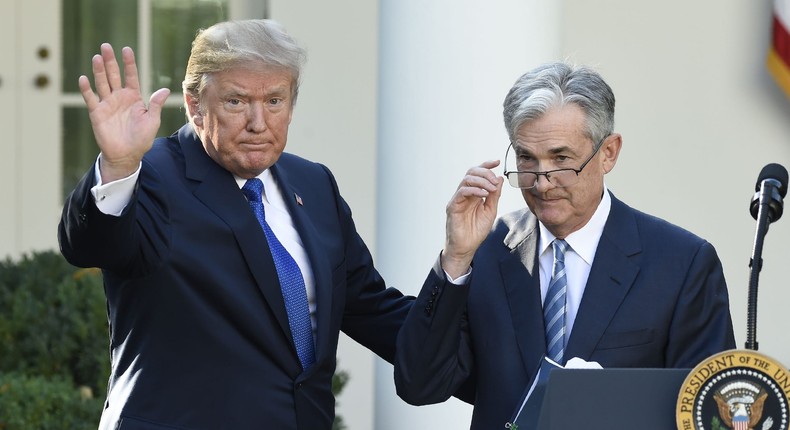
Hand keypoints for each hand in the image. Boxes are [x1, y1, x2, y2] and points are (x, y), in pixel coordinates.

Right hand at [78, 43, 170, 181]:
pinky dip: (86, 89)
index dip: (128, 63)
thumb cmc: (141, 139)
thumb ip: (156, 105)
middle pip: (114, 75)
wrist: (126, 155)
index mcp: (134, 97)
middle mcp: (119, 97)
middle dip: (110, 61)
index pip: (130, 76)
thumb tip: (165, 89)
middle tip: (106, 46)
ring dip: (99, 71)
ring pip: (102, 83)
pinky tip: (83, 78)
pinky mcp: (97, 113)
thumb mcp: (152, 121)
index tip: (126, 49)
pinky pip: (91, 98)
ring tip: (97, 57)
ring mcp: (107, 104)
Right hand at [441, 160, 502, 277]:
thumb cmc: (476, 231)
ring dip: (481, 181)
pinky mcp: (453, 206)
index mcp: (474, 193)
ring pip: (466, 179)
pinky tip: (483, 194)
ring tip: (491, 188)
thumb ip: (495, 195)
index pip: (478, 173)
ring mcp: (457, 199)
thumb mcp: (490, 210)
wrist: (467, 247)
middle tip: (495, 181)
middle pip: (471, 172)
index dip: (486, 165)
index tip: (496, 162)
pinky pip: (462, 192)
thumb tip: (499, 178)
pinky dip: (474, 190)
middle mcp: (464, 194)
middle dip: (485, 172)